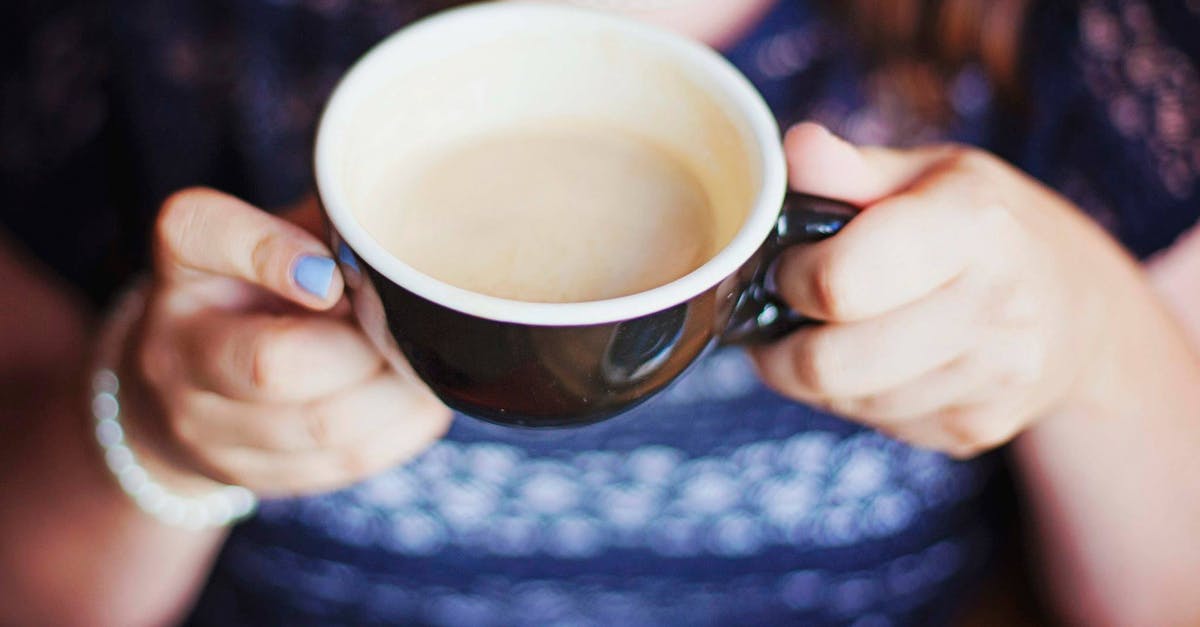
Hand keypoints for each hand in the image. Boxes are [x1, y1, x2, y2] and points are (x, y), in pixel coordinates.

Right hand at [119, 188, 451, 495]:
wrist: (185, 389)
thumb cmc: (264, 289)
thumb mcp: (283, 236)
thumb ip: (334, 229)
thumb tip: (417, 245)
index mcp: (185, 257)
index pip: (202, 234)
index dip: (274, 252)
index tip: (333, 274)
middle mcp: (175, 345)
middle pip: (273, 363)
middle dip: (364, 347)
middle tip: (406, 328)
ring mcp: (201, 423)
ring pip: (324, 424)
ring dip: (396, 392)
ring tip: (422, 364)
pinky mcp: (246, 475)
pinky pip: (346, 460)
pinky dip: (402, 427)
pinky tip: (417, 401)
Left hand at [751, 124, 1126, 457]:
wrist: (1081, 309)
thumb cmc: (985, 226)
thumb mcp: (930, 174)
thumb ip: (851, 168)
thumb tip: (794, 148)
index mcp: (973, 224)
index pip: (839, 283)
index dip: (790, 277)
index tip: (790, 264)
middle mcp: (993, 306)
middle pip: (827, 363)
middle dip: (779, 345)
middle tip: (782, 315)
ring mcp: (991, 378)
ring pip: (843, 401)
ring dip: (812, 374)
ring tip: (829, 333)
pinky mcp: (976, 428)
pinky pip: (875, 423)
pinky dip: (854, 398)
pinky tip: (876, 361)